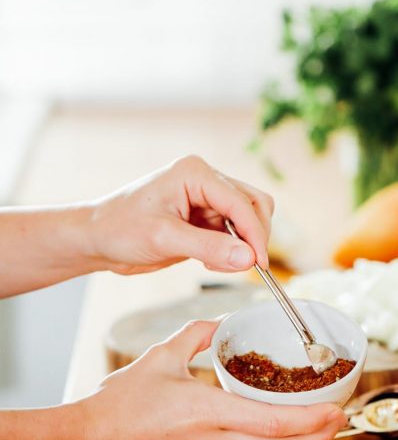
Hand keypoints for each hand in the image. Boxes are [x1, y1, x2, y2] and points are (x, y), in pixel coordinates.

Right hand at [72, 320, 346, 439]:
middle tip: (338, 421)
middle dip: (317, 439)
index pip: (272, 424)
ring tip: (312, 421)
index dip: (310, 421)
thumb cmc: (119, 403)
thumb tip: (220, 321)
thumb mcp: (160, 357)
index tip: (335, 410)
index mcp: (207, 414)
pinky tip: (266, 427)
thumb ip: (196, 335)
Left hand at [87, 155, 273, 274]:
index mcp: (195, 173)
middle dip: (254, 235)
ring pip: (246, 219)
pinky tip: (210, 261)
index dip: (255, 233)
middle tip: (249, 265)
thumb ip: (210, 247)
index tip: (259, 262)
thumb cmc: (118, 229)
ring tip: (221, 264)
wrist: (96, 240)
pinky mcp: (204, 218)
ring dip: (243, 244)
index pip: (241, 202)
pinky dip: (231, 249)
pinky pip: (232, 233)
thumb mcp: (164, 239)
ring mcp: (206, 199)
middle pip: (253, 204)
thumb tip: (248, 258)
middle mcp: (205, 180)